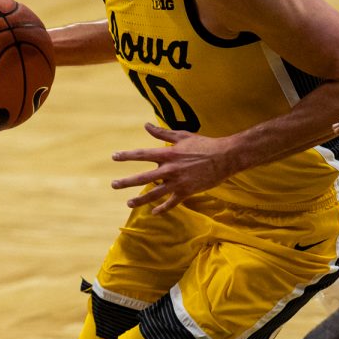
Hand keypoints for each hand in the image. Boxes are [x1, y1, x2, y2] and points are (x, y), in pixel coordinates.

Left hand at [111, 123, 233, 213]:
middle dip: (126, 182)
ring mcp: (177, 182)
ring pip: (154, 194)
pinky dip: (162, 208)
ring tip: (128, 203)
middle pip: (143, 177)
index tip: (114, 157)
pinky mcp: (186, 192)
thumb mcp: (182, 136)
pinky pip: (171, 203)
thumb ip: (163, 133)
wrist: (224, 157)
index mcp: (168, 154)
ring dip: (140, 199)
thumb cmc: (203, 144)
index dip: (127, 156)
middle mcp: (169, 169)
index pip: (142, 155)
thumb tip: (146, 126)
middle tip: (114, 185)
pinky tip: (154, 212)